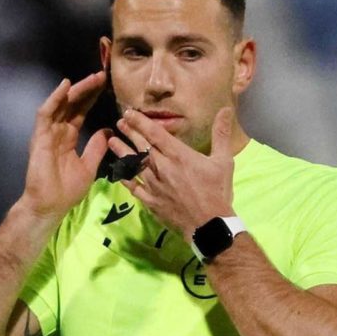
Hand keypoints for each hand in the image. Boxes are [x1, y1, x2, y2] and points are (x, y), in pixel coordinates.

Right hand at [17, 71, 110, 218]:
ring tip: (93, 78)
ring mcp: (47, 133)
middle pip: (72, 104)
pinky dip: (55, 98)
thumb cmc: (67, 190)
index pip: (80, 112)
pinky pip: (46, 113)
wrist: (50, 206)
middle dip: (87, 89)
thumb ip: (96, 148)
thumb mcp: (89, 166)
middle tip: (102, 75)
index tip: (106, 86)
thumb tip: (108, 130)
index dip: (92, 98)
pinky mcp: (39, 137)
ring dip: (76, 90)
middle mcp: (57, 132)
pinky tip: (66, 86)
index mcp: (68, 138)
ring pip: (61, 104)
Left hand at [108, 107, 235, 241]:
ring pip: (133, 164)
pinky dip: (124, 178)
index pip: (155, 133)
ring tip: (112, 141)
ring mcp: (153, 184)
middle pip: (141, 146)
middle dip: (129, 132)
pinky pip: (133, 186)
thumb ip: (221, 134)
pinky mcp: (150, 200)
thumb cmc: (217, 192)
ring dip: (121, 151)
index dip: (140, 121)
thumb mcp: (223, 161)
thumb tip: (225, 110)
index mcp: (178, 155)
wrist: (208, 225)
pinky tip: (117, 171)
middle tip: (120, 122)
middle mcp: (162, 167)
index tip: (129, 112)